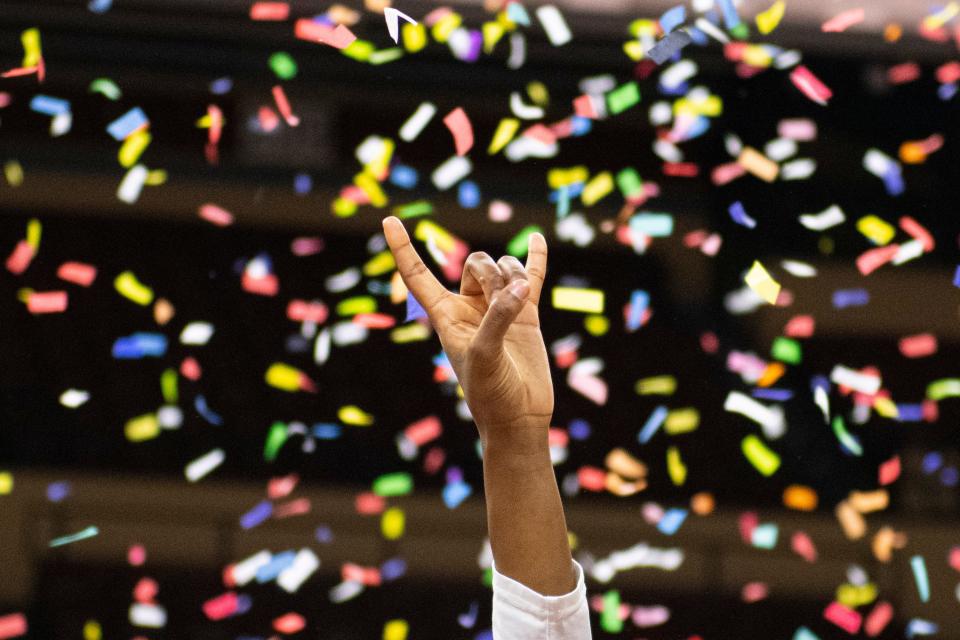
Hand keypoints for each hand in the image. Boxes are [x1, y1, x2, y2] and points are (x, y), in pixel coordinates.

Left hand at [382, 217, 553, 446]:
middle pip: (475, 264)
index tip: (390, 219)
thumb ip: (498, 318)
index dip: (402, 248)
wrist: (518, 416)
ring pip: (504, 268)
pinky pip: (530, 276)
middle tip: (502, 298)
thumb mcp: (483, 355)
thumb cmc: (490, 393)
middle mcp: (469, 308)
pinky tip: (535, 239)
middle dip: (490, 271)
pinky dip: (533, 257)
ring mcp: (499, 308)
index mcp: (445, 317)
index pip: (417, 275)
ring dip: (514, 274)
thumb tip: (519, 287)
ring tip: (521, 299)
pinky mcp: (527, 314)